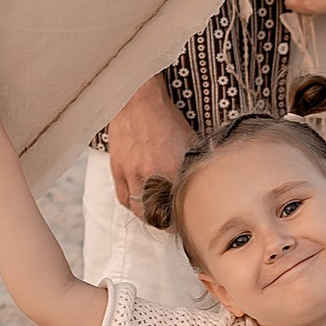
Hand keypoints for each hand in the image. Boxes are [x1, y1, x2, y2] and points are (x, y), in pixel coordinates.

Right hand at [103, 76, 190, 214]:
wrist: (139, 101)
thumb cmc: (165, 119)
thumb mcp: (190, 141)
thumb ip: (197, 163)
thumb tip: (208, 178)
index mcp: (172, 169)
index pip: (178, 207)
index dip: (183, 219)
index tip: (187, 221)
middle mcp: (150, 175)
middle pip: (156, 215)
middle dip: (165, 224)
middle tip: (171, 223)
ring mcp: (131, 173)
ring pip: (138, 209)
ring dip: (148, 217)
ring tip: (156, 216)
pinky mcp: (117, 169)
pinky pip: (122, 197)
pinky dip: (131, 205)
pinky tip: (138, 203)